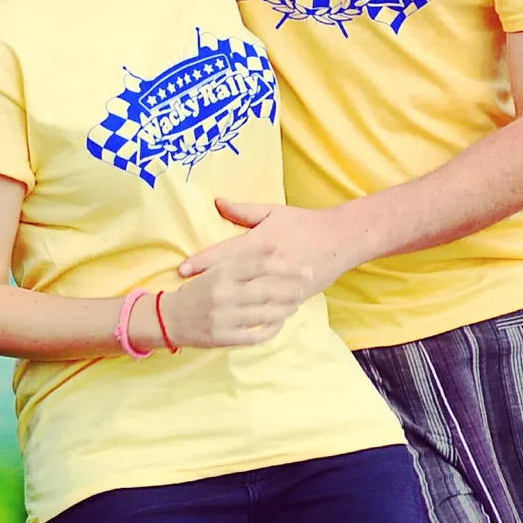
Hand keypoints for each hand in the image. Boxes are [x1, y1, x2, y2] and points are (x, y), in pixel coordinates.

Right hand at [151, 245, 312, 351]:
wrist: (168, 318)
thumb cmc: (197, 290)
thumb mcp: (216, 268)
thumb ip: (243, 256)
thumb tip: (272, 245)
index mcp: (221, 273)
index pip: (259, 265)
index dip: (286, 267)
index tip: (305, 268)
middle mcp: (223, 294)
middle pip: (267, 290)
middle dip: (292, 289)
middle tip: (305, 287)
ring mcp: (223, 317)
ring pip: (266, 313)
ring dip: (286, 309)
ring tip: (295, 304)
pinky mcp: (223, 337)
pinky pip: (257, 335)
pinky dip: (272, 329)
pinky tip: (279, 323)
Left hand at [178, 200, 354, 300]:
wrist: (341, 238)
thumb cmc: (303, 223)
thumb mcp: (273, 212)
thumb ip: (244, 211)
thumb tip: (218, 202)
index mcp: (258, 241)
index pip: (224, 252)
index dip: (201, 262)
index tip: (181, 270)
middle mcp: (266, 262)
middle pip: (231, 277)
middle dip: (208, 287)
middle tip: (186, 296)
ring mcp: (280, 280)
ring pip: (249, 296)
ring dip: (229, 305)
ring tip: (207, 313)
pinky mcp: (293, 294)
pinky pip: (271, 307)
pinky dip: (255, 313)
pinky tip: (237, 321)